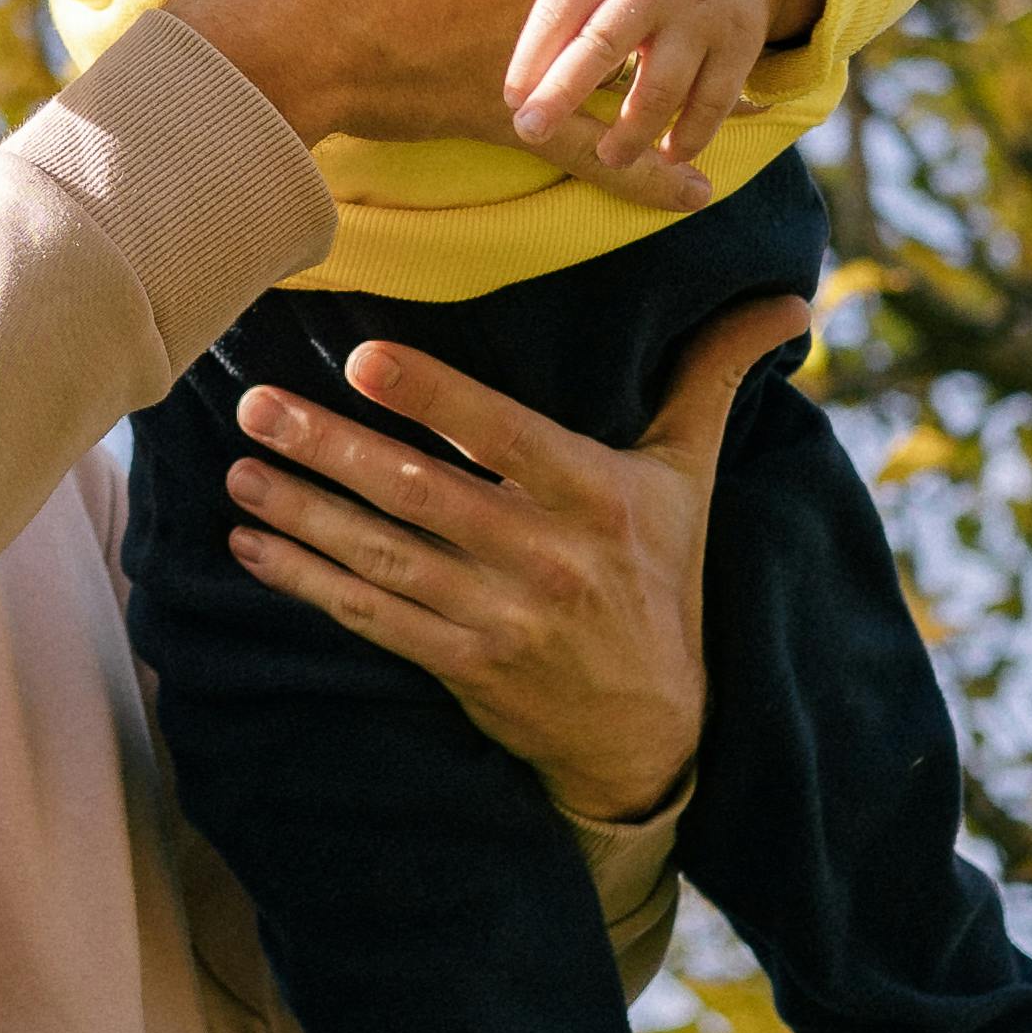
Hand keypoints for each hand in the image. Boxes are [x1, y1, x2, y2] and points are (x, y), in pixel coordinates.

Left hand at [218, 293, 804, 827]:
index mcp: (597, 499)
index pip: (506, 437)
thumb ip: (716, 378)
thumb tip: (793, 302)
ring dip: (301, 512)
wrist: (653, 731)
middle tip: (257, 404)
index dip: (434, 398)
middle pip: (422, 494)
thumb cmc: (662, 577)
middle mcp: (546, 560)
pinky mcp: (461, 667)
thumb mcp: (690, 477)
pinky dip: (306, 581)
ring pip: (384, 556)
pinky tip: (251, 545)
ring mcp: (499, 619)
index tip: (363, 360)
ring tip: (239, 467)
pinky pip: (370, 618)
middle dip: (330, 448)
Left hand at [503, 0, 801, 179]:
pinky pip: (713, 100)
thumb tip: (524, 89)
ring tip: (609, 158)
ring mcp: (699, 15)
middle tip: (531, 133)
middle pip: (602, 44)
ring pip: (661, 85)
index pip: (560, 7)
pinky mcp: (739, 42)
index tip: (512, 100)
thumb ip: (570, 15)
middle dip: (562, 93)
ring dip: (631, 131)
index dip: (531, 54)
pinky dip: (692, 135)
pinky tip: (670, 154)